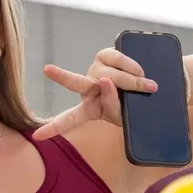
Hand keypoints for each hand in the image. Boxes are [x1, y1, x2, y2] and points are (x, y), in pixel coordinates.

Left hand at [30, 47, 162, 140]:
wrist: (156, 89)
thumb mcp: (125, 116)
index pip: (69, 120)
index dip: (53, 128)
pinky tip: (141, 72)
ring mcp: (95, 70)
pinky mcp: (105, 55)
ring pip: (108, 74)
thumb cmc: (137, 107)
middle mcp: (88, 88)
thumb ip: (114, 105)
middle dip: (62, 77)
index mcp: (90, 110)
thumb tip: (107, 81)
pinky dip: (131, 66)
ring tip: (148, 86)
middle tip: (47, 70)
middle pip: (75, 83)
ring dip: (130, 81)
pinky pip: (117, 58)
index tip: (36, 137)